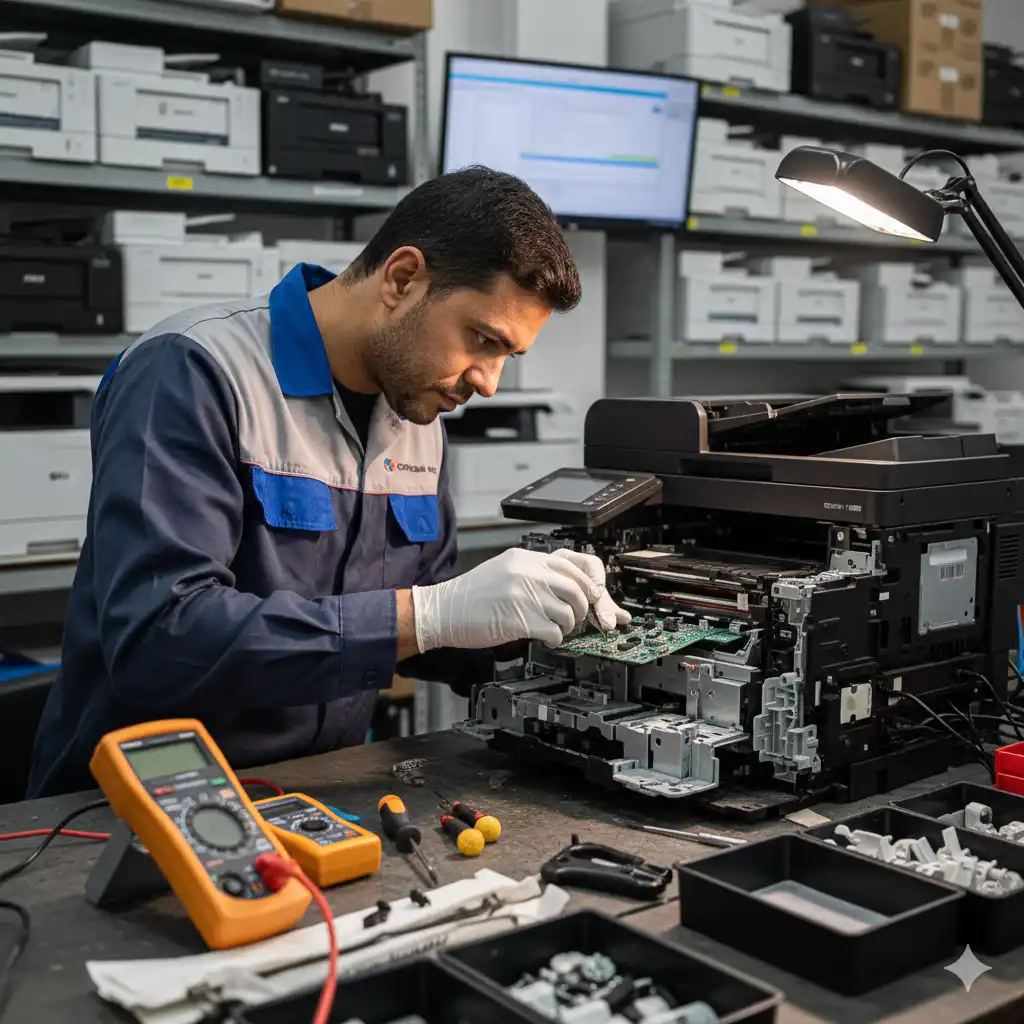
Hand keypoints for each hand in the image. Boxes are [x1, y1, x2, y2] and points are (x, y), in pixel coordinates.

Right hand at [410, 547, 628, 651]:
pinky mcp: (521, 619)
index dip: (589, 583)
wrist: (442, 610)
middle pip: (577, 588)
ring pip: (569, 611)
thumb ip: (532, 573)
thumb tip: (565, 585)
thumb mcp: (504, 570)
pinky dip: (556, 639)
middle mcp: (528, 572)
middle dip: (582, 608)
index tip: (593, 596)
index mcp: (525, 558)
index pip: (573, 564)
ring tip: (557, 629)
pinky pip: (555, 631)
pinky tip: (546, 639)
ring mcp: (525, 595)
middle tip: (575, 618)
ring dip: (569, 625)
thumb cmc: (471, 595)